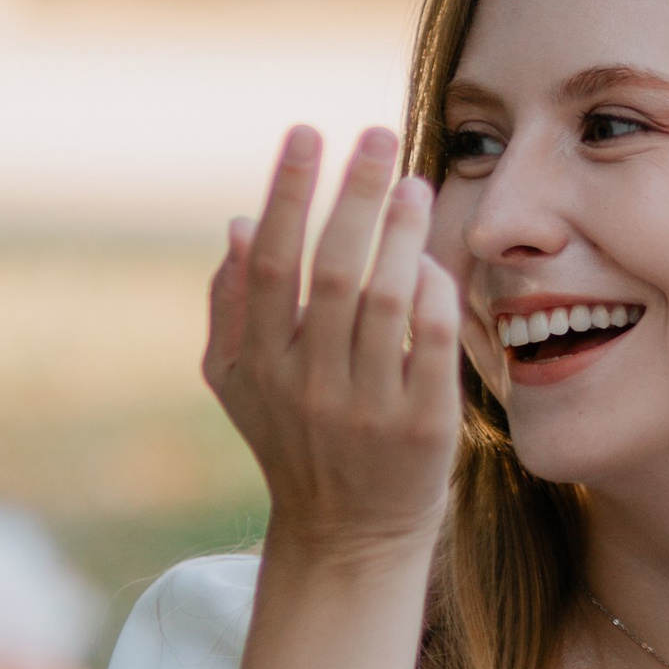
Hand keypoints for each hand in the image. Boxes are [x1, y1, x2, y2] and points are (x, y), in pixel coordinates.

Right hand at [203, 126, 460, 571]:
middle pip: (333, 271)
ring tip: (416, 184)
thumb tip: (240, 223)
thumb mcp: (240, 382)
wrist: (347, 535)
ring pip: (386, 302)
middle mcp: (309, 384)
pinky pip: (433, 347)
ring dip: (403, 234)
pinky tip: (437, 259)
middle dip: (356, 194)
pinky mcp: (422, 429)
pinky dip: (436, 297)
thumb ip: (230, 304)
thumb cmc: (295, 441)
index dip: (288, 193)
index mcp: (261, 362)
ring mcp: (366, 408)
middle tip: (378, 136)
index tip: (307, 133)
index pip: (272, 263)